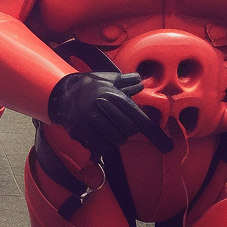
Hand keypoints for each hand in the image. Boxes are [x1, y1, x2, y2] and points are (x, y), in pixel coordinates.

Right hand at [47, 71, 173, 155]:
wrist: (59, 93)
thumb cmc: (85, 86)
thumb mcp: (105, 79)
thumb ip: (125, 81)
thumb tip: (140, 81)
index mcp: (112, 96)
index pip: (139, 119)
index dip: (155, 135)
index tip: (167, 147)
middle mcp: (102, 108)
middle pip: (127, 132)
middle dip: (124, 129)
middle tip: (115, 121)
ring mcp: (90, 122)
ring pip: (114, 141)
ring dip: (112, 137)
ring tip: (103, 125)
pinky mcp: (81, 133)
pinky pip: (100, 147)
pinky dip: (101, 144)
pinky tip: (94, 133)